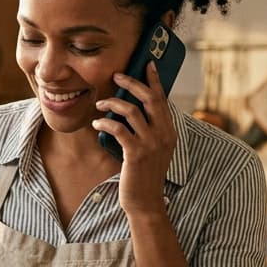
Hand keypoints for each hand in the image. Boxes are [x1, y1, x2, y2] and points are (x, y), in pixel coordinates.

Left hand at [92, 62, 175, 215]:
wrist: (146, 203)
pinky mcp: (136, 154)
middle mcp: (163, 135)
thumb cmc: (145, 175)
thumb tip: (135, 108)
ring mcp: (151, 144)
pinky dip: (105, 123)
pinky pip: (118, 129)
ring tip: (100, 103)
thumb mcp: (154, 150)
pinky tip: (96, 124)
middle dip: (132, 83)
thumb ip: (151, 130)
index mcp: (170, 132)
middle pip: (149, 99)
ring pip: (131, 111)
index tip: (147, 64)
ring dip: (112, 102)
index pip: (163, 99)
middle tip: (116, 76)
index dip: (155, 80)